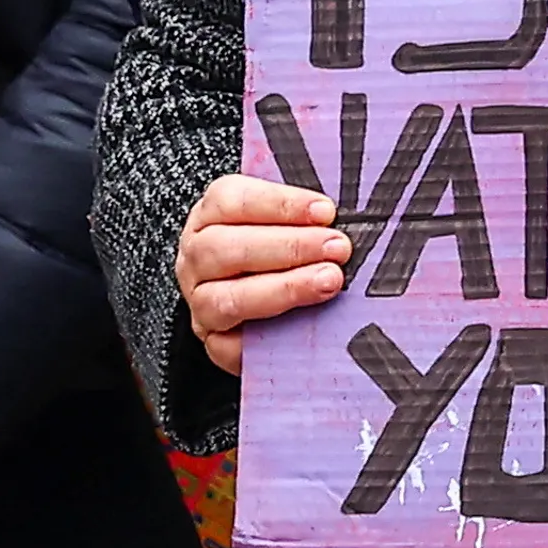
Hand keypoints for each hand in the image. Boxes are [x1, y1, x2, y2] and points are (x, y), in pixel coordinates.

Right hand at [178, 176, 351, 377]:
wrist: (256, 285)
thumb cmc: (279, 238)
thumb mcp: (287, 214)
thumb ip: (305, 209)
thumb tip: (350, 207)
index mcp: (211, 213)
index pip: (233, 200)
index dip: (281, 204)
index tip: (326, 211)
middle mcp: (197, 257)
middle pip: (227, 248)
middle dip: (289, 247)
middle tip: (336, 248)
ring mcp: (200, 301)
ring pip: (227, 299)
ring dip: (284, 289)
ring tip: (328, 282)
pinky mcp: (213, 341)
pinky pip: (230, 346)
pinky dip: (266, 338)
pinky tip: (301, 328)